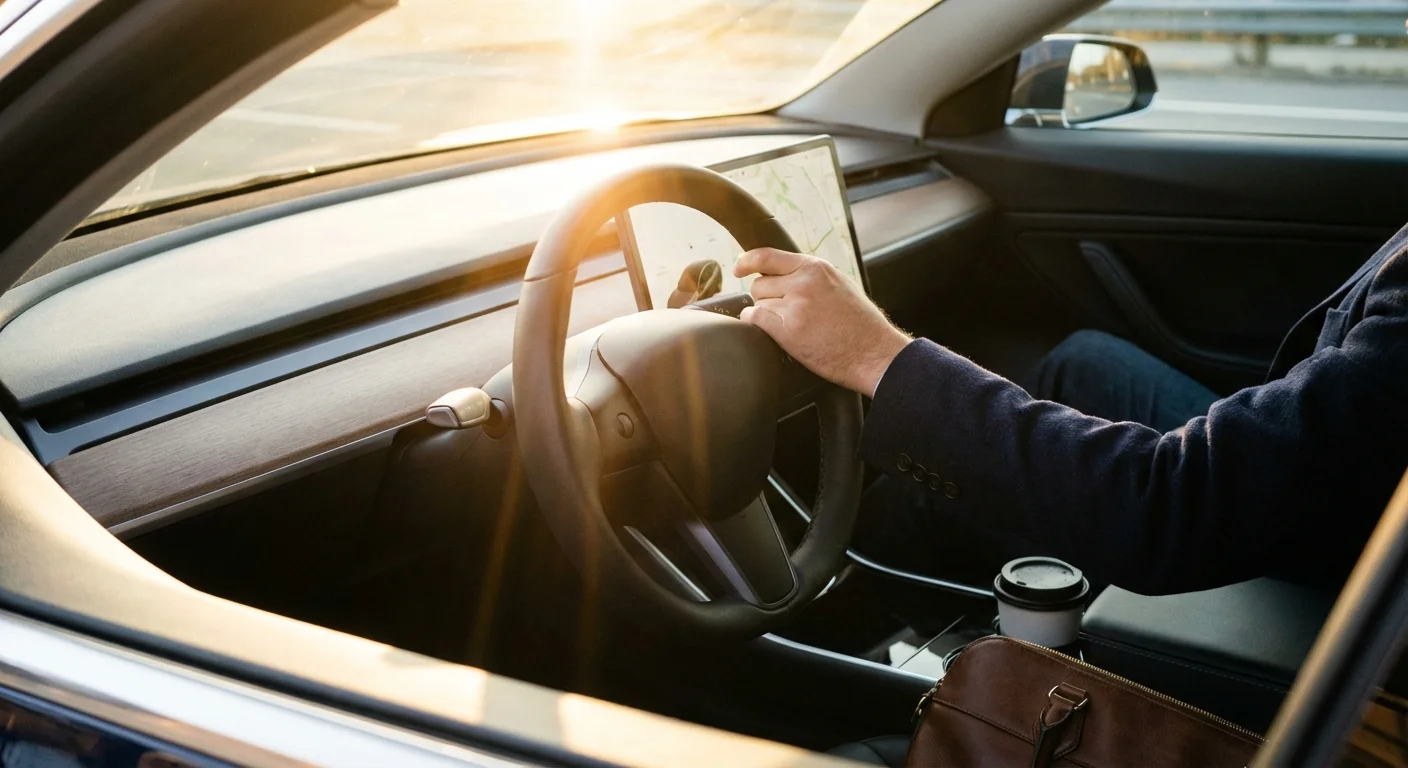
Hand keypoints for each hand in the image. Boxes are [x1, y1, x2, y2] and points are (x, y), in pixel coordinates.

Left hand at [734, 248, 910, 395]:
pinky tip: (772, 332)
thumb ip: (811, 276)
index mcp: (816, 267)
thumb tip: (782, 274)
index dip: (747, 261)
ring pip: (758, 302)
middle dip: (766, 297)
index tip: (739, 268)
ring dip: (766, 314)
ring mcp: (795, 305)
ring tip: (792, 326)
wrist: (875, 353)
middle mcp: (803, 282)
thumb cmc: (860, 325)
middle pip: (759, 283)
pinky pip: (755, 319)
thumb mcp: (838, 285)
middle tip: (786, 313)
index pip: (767, 255)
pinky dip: (756, 325)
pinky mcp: (788, 329)